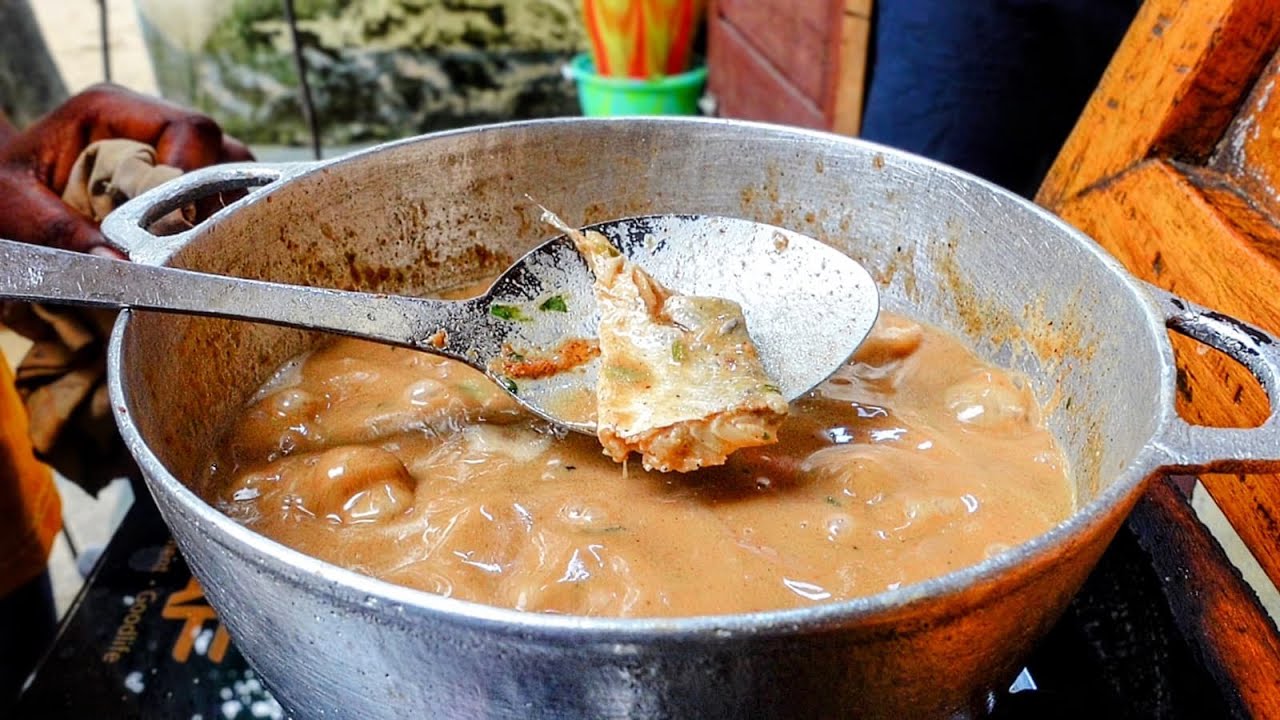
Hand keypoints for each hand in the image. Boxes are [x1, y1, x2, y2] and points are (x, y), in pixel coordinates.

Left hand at [0, 83, 251, 255]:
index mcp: (111, 109)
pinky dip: (214, 223)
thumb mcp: (13, 206)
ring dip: (221, 215)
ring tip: (198, 249)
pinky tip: (194, 249)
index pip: (191, 129)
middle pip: (223, 152)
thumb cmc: (1, 189)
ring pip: (231, 174)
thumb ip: (60, 232)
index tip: (182, 224)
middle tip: (196, 245)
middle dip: (218, 203)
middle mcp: (148, 123)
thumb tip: (122, 267)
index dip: (199, 177)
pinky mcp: (175, 178)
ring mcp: (167, 150)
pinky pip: (217, 195)